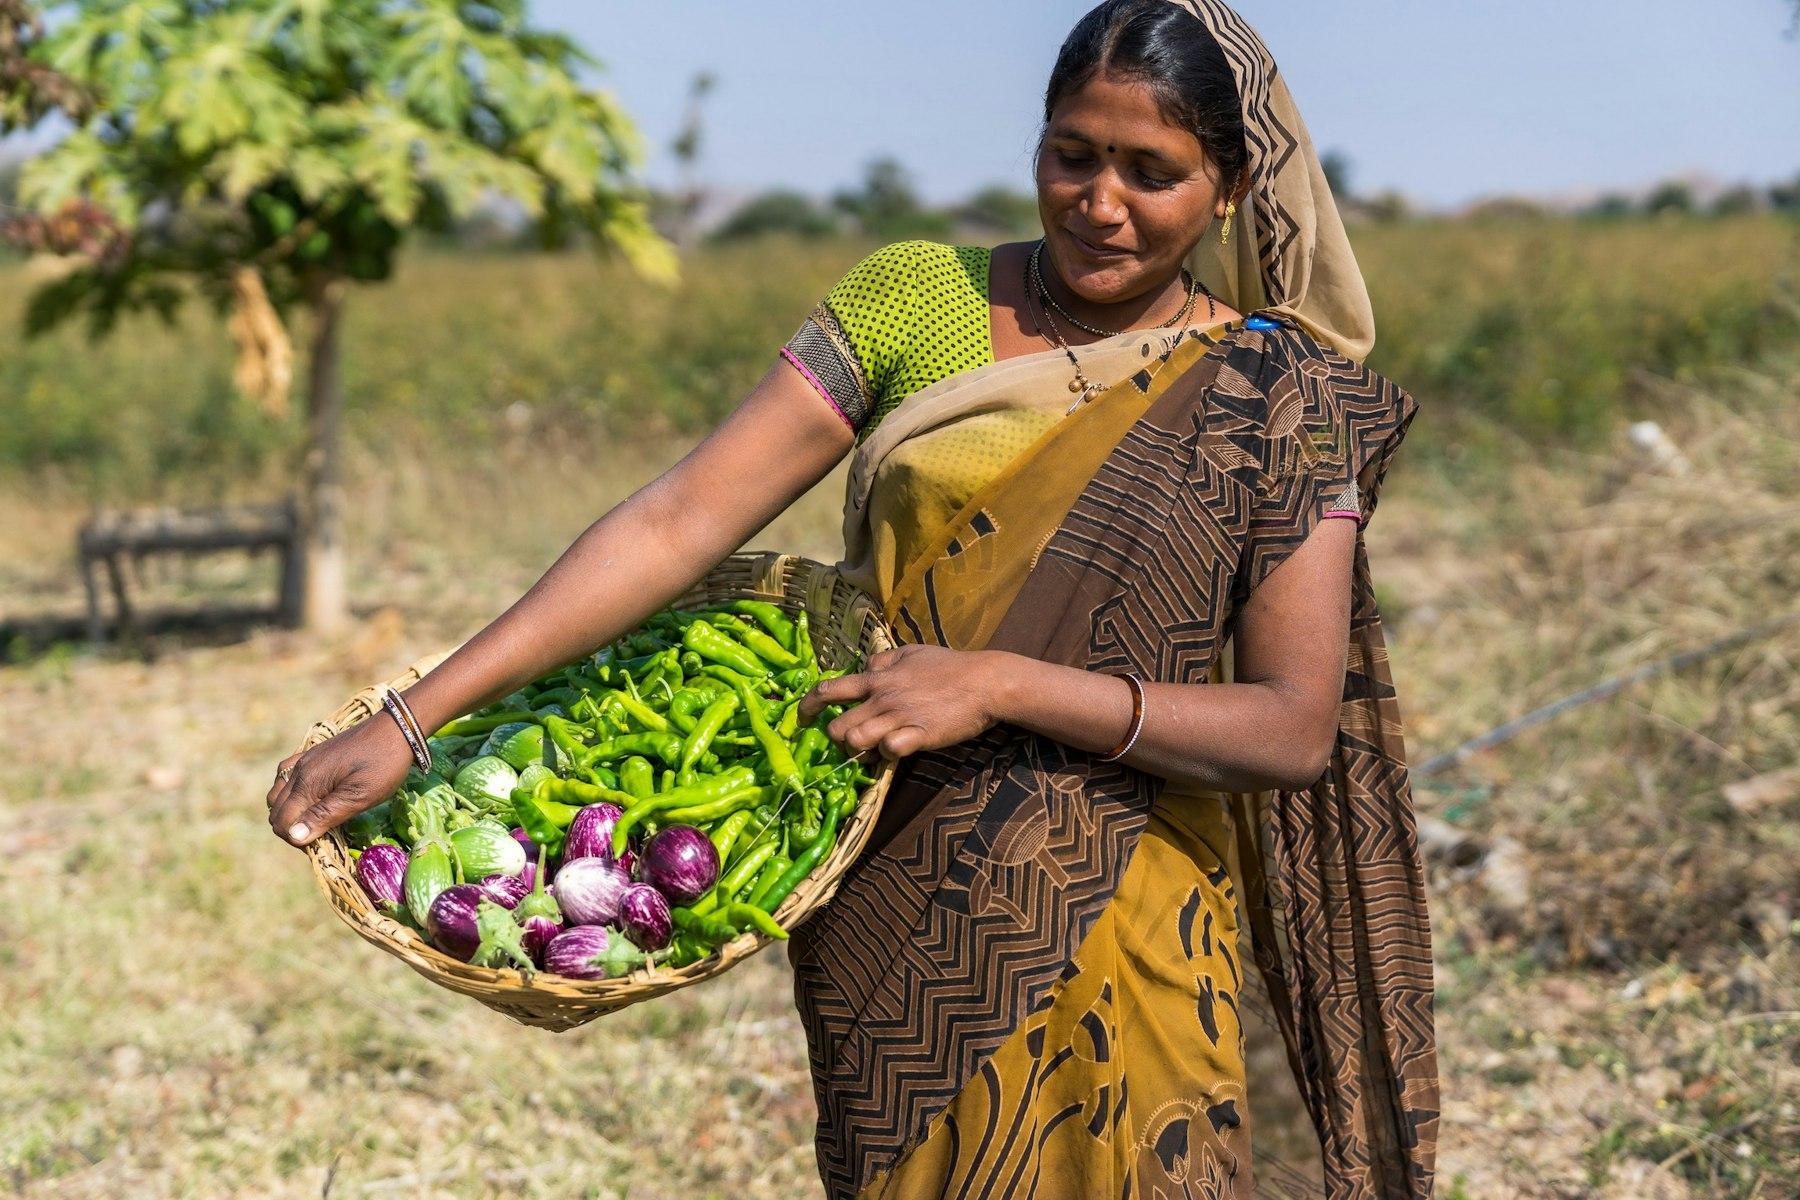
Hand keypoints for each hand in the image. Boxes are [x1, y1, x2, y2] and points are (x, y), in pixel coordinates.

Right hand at [266, 714, 414, 846]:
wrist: (398, 728)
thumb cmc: (383, 765)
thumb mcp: (359, 796)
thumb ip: (325, 816)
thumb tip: (293, 836)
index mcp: (307, 783)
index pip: (282, 822)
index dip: (297, 839)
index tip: (323, 844)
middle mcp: (298, 770)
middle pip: (276, 811)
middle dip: (293, 828)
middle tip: (322, 835)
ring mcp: (303, 760)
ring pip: (277, 795)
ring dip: (290, 812)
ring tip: (317, 820)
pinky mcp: (312, 754)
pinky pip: (285, 776)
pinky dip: (290, 793)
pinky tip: (310, 798)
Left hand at [797, 645, 1010, 759]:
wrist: (984, 682)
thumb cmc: (949, 665)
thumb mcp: (911, 652)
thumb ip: (883, 661)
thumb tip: (865, 669)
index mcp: (877, 678)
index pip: (829, 690)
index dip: (808, 706)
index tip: (802, 719)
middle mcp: (882, 698)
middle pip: (837, 727)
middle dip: (837, 740)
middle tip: (853, 741)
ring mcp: (899, 718)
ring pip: (855, 741)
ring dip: (860, 751)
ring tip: (874, 749)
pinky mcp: (918, 736)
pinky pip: (888, 751)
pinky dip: (887, 755)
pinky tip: (898, 750)